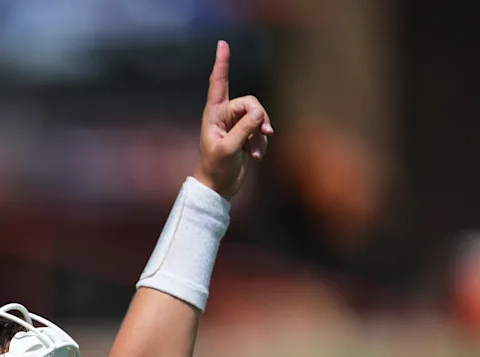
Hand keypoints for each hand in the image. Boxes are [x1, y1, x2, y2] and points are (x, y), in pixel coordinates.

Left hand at [193, 41, 273, 200]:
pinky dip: (262, 144)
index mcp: (214, 115)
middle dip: (260, 116)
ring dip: (261, 134)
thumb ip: (243, 130)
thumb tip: (259, 114)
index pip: (218, 84)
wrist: (218, 189)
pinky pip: (261, 131)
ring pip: (259, 117)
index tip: (223, 44)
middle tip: (264, 132)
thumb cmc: (215, 169)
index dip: (221, 64)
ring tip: (256, 152)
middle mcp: (225, 116)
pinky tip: (255, 157)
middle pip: (250, 102)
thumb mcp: (228, 150)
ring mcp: (236, 126)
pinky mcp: (246, 136)